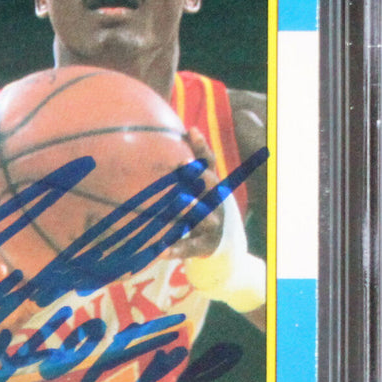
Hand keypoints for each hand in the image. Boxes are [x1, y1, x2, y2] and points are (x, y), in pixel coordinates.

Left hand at [171, 127, 223, 259]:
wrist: (223, 246)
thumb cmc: (203, 207)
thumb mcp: (200, 188)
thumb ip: (189, 166)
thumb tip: (177, 133)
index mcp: (212, 186)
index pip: (209, 164)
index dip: (202, 147)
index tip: (191, 131)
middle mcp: (216, 202)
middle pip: (211, 186)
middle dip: (199, 174)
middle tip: (182, 163)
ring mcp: (212, 225)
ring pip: (204, 216)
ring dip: (192, 207)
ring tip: (180, 200)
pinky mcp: (204, 246)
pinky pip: (189, 247)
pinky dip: (175, 248)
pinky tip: (159, 250)